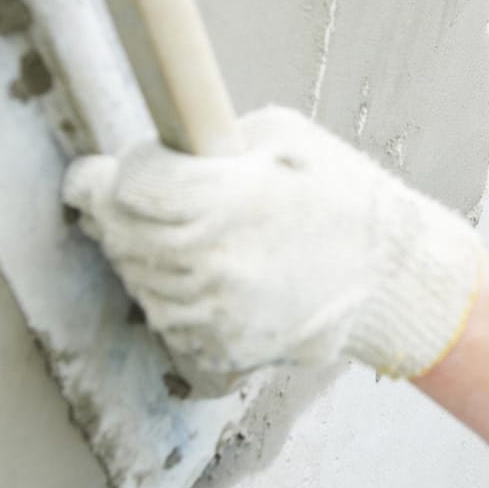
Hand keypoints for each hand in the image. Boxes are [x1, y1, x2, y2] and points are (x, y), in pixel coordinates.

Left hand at [62, 106, 482, 377]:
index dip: (102, 176)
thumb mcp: (285, 136)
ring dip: (143, 256)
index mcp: (228, 200)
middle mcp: (214, 263)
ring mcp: (215, 315)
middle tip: (138, 200)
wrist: (392, 278)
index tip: (96, 174)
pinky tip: (206, 276)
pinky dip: (172, 298)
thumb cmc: (343, 199)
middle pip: (118, 236)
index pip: (125, 188)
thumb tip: (155, 149)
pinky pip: (165, 322)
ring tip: (187, 236)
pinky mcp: (221, 351)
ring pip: (136, 281)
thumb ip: (212, 139)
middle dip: (116, 213)